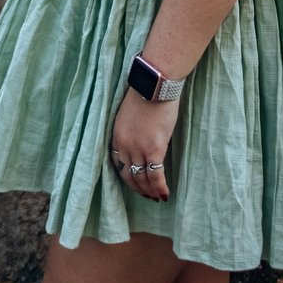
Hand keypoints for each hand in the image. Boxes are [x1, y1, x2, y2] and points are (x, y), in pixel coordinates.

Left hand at [109, 86, 177, 201]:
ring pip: (142, 178)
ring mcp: (139, 148)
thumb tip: (141, 139)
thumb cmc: (146, 93)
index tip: (134, 180)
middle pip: (128, 175)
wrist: (155, 85)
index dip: (126, 175)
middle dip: (137, 188)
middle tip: (147, 195)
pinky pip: (156, 176)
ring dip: (149, 191)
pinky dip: (160, 188)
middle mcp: (125, 145)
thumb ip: (132, 130)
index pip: (117, 163)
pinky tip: (165, 194)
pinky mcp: (154, 149)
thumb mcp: (129, 114)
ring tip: (157, 197)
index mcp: (117, 135)